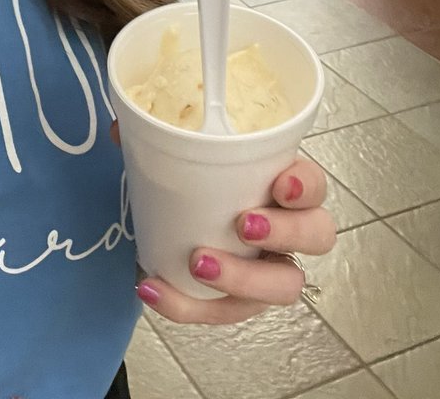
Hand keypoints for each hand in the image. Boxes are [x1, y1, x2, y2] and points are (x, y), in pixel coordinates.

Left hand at [136, 157, 335, 324]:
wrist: (180, 224)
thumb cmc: (201, 186)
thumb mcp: (187, 157)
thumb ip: (160, 139)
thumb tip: (123, 128)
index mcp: (283, 185)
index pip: (314, 185)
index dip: (305, 186)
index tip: (281, 184)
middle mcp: (289, 230)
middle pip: (315, 237)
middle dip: (284, 233)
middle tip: (243, 224)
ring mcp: (270, 269)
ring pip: (283, 285)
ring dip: (243, 278)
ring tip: (198, 262)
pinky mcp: (240, 300)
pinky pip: (223, 311)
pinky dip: (187, 304)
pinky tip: (152, 287)